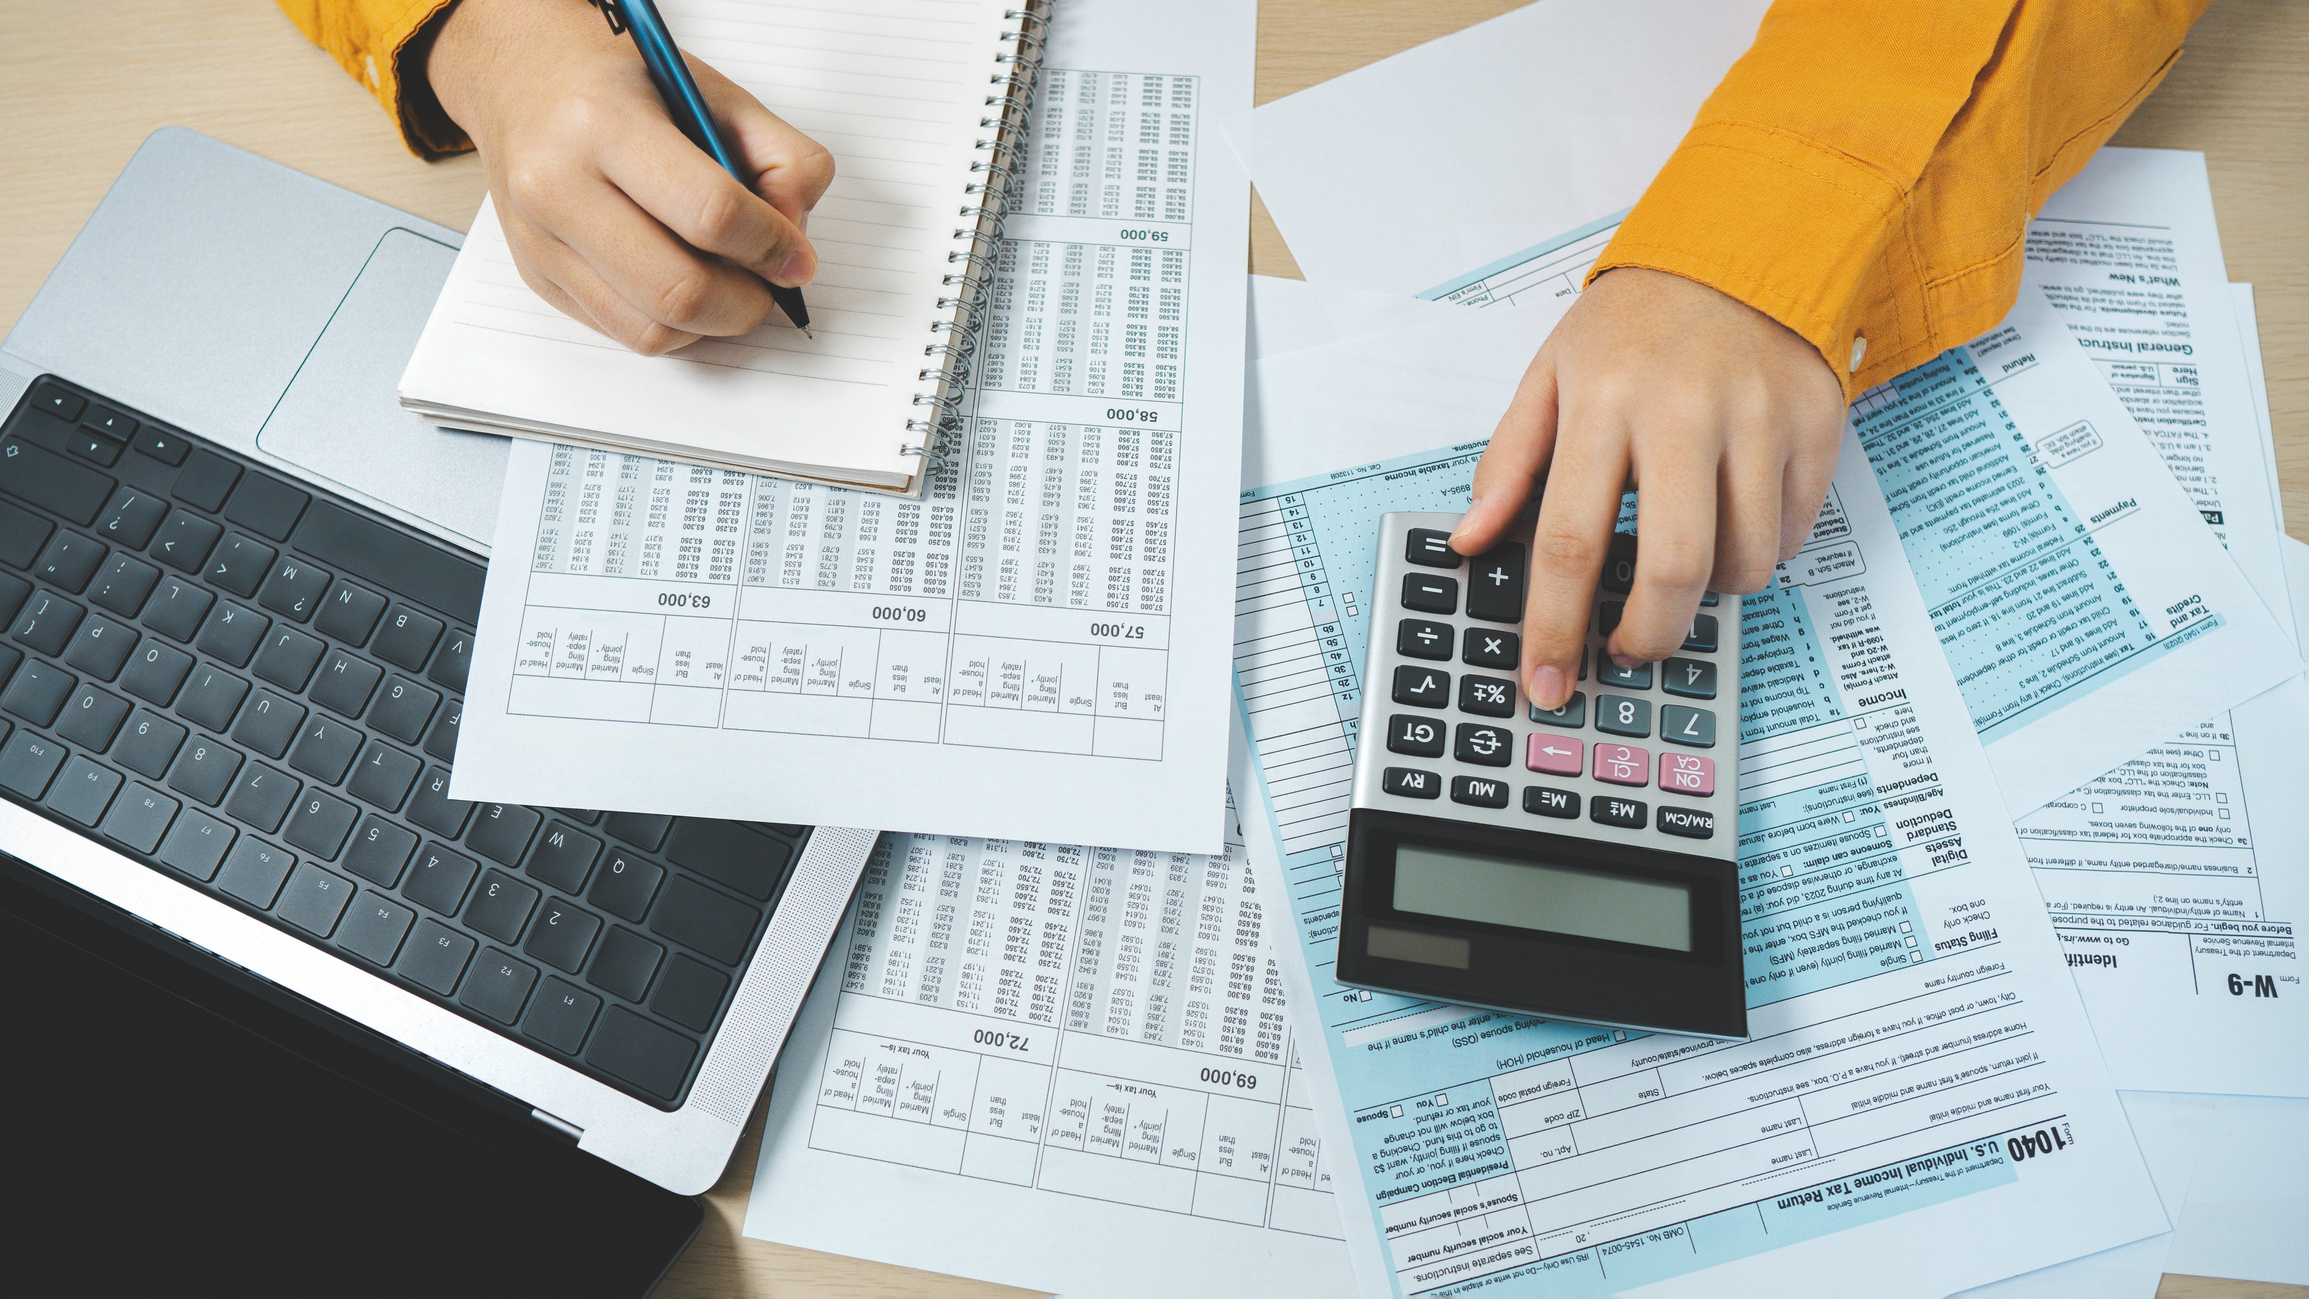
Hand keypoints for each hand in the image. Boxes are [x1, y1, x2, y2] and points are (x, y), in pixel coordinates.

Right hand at [425, 0, 834, 354]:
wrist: (524, 77)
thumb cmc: (624, 85)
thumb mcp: (716, 94)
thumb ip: (782, 159)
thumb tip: (794, 246)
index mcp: (604, 123)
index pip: (710, 213)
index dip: (771, 246)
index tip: (796, 256)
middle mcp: (558, 186)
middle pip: (678, 290)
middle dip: (746, 303)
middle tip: (767, 283)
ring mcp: (540, 241)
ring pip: (652, 330)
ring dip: (712, 323)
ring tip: (728, 283)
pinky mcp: (538, 278)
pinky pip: (626, 333)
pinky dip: (675, 325)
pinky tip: (684, 281)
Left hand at [1448, 268, 1845, 710]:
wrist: (1745, 244)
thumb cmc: (1637, 320)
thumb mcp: (1551, 374)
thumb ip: (1509, 461)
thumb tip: (1471, 540)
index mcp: (1604, 401)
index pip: (1570, 541)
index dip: (1555, 626)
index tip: (1545, 681)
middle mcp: (1686, 412)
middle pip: (1673, 569)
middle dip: (1646, 636)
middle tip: (1627, 650)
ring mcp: (1761, 419)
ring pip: (1745, 562)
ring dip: (1710, 594)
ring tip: (1682, 569)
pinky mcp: (1818, 426)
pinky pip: (1794, 533)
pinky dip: (1761, 550)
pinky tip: (1733, 520)